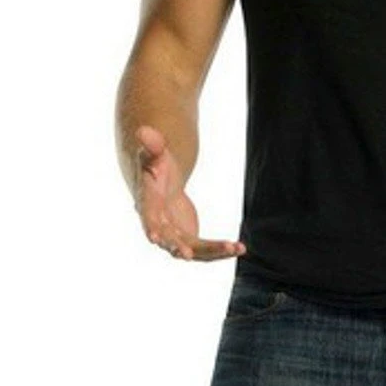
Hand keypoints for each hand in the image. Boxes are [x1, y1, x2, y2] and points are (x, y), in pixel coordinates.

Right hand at [133, 124, 246, 260]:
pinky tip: (240, 247)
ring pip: (193, 249)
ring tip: (236, 247)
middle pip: (169, 239)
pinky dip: (221, 250)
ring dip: (213, 250)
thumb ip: (152, 145)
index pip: (148, 217)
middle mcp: (159, 225)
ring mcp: (174, 235)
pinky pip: (205, 250)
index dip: (151, 227)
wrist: (160, 185)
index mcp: (148, 204)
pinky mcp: (189, 239)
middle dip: (177, 247)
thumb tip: (145, 130)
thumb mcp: (154, 153)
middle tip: (187, 255)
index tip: (154, 239)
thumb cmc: (155, 165)